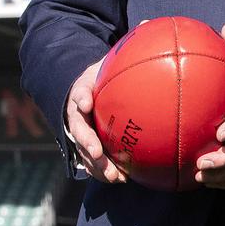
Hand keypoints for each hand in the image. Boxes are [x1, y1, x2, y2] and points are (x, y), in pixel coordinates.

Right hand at [65, 57, 126, 183]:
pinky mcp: (87, 148)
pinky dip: (105, 171)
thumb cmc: (102, 79)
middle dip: (87, 142)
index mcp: (81, 93)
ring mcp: (80, 134)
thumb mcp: (107, 66)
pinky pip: (93, 162)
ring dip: (97, 164)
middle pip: (79, 130)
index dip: (81, 98)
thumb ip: (121, 62)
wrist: (88, 93)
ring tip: (114, 176)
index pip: (79, 94)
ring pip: (84, 152)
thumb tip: (147, 46)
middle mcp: (77, 116)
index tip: (86, 103)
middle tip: (97, 152)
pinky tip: (123, 179)